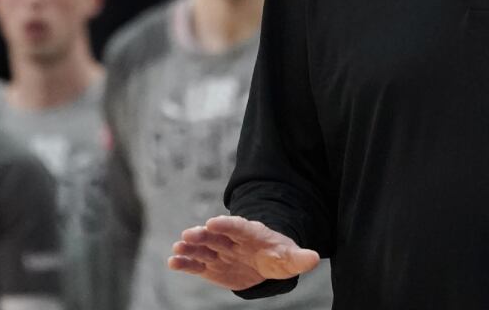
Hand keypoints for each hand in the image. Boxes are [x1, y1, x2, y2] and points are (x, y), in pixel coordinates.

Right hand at [169, 215, 320, 290]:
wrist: (266, 263)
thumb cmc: (278, 256)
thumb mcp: (290, 257)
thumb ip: (299, 258)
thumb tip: (314, 258)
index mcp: (250, 232)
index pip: (237, 225)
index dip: (226, 224)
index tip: (212, 222)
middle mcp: (231, 239)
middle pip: (215, 234)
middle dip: (202, 234)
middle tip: (188, 234)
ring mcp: (219, 251)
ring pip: (202, 248)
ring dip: (189, 248)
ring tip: (177, 249)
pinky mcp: (211, 266)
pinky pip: (196, 264)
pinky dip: (185, 263)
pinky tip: (173, 262)